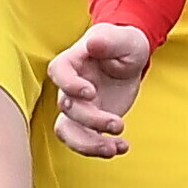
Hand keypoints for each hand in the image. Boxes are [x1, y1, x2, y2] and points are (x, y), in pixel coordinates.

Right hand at [49, 23, 155, 155]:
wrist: (129, 59)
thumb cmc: (124, 44)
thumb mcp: (124, 39)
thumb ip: (108, 40)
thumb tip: (93, 43)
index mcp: (73, 61)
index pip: (58, 72)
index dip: (69, 84)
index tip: (90, 92)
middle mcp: (70, 87)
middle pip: (67, 107)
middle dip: (91, 119)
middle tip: (118, 124)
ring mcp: (78, 107)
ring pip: (68, 131)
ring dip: (88, 144)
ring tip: (114, 148)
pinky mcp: (90, 122)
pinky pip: (85, 141)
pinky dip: (101, 148)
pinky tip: (122, 147)